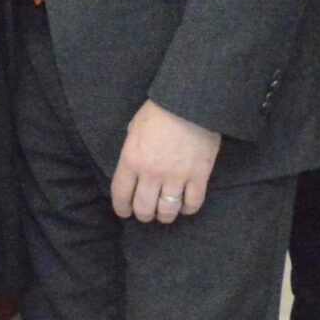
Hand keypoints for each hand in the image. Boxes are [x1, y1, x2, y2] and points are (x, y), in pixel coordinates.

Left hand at [112, 100, 219, 223]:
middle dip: (143, 215)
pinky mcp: (199, 177)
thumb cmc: (159, 111)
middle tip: (146, 214)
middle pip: (144, 208)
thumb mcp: (134, 128)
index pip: (121, 195)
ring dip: (165, 216)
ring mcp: (176, 177)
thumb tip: (133, 166)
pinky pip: (192, 203)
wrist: (190, 103)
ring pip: (167, 210)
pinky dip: (188, 208)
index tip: (124, 212)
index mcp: (131, 160)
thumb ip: (132, 151)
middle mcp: (151, 173)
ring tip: (164, 214)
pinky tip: (184, 205)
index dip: (121, 208)